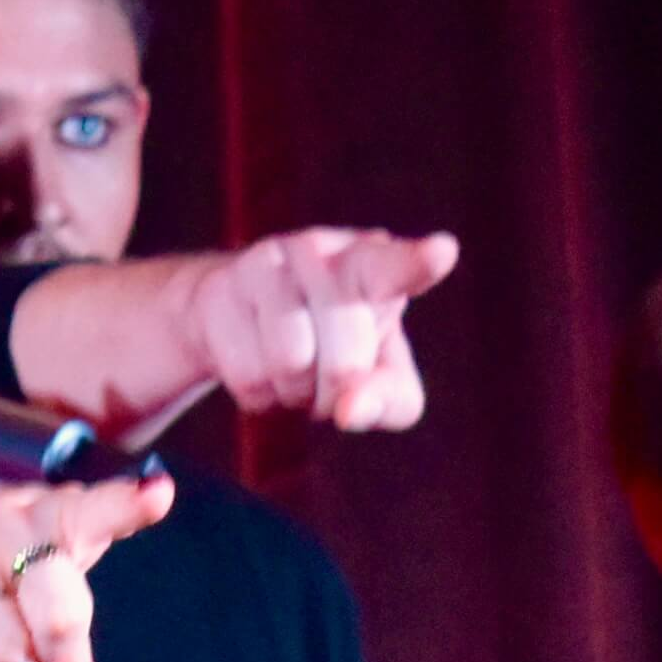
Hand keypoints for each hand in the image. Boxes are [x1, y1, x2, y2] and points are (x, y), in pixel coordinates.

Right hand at [169, 228, 459, 429]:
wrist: (236, 316)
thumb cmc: (331, 347)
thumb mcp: (379, 379)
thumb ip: (388, 400)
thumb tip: (349, 410)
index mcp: (373, 264)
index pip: (396, 267)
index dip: (418, 263)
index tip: (441, 253)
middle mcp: (322, 250)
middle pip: (345, 362)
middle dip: (334, 392)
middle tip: (325, 379)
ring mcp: (267, 263)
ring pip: (290, 365)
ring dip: (293, 392)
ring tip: (291, 370)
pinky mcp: (220, 289)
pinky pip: (248, 375)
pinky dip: (258, 394)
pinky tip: (257, 366)